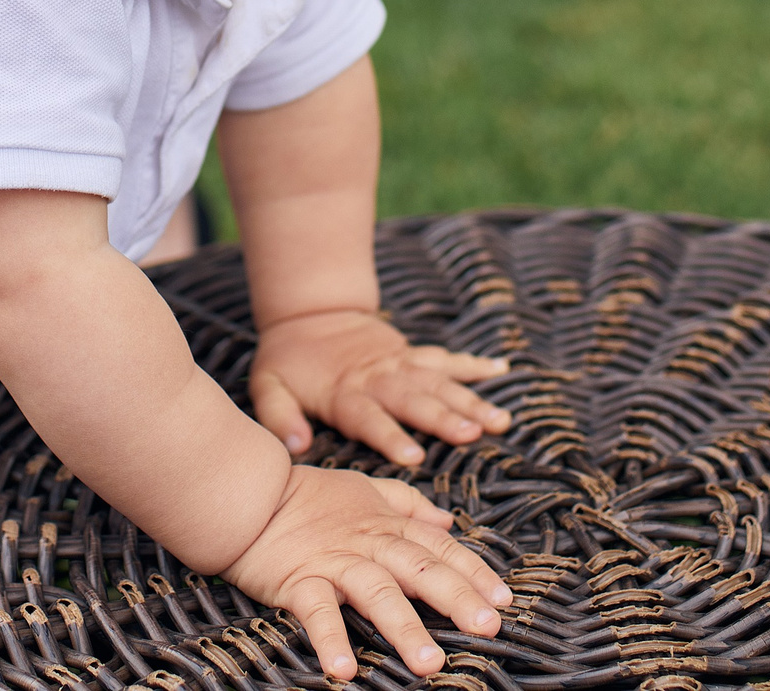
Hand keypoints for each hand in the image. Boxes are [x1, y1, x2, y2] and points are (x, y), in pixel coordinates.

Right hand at [222, 464, 509, 679]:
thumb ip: (406, 503)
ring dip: (405, 628)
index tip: (503, 599)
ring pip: (377, 592)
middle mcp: (367, 542)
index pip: (439, 547)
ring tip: (430, 664)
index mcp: (386, 523)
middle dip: (457, 598)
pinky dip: (331, 640)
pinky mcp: (299, 580)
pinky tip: (344, 671)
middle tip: (488, 627)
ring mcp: (334, 562)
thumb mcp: (363, 488)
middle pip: (420, 570)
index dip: (473, 571)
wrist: (246, 491)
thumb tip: (446, 520)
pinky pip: (317, 613)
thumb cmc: (305, 495)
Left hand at [251, 308, 511, 464]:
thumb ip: (279, 416)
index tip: (414, 456)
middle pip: (415, 400)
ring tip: (499, 420)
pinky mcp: (410, 354)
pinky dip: (473, 364)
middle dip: (444, 417)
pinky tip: (501, 372)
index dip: (391, 436)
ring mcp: (399, 364)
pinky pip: (445, 359)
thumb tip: (295, 447)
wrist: (309, 313)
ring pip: (439, 382)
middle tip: (474, 433)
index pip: (369, 418)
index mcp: (345, 393)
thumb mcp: (268, 385)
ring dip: (469, 400)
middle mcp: (378, 378)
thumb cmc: (288, 360)